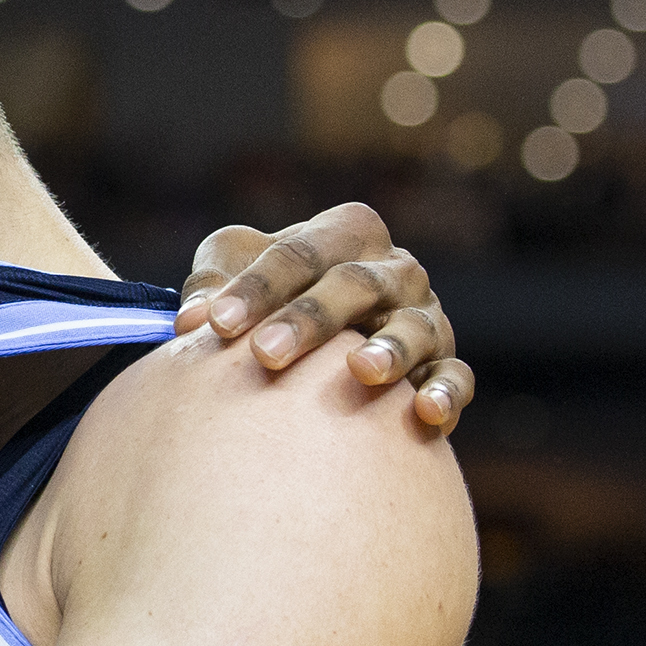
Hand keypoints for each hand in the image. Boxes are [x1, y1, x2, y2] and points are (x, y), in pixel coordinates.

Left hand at [175, 203, 474, 434]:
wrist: (316, 333)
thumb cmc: (267, 294)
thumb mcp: (233, 270)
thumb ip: (211, 285)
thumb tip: (189, 321)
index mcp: (345, 232)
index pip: (298, 253)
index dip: (255, 286)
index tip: (214, 324)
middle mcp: (393, 268)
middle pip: (353, 285)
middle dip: (309, 318)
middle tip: (266, 354)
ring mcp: (425, 314)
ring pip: (413, 327)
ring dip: (389, 348)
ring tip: (360, 371)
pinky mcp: (444, 361)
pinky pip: (456, 375)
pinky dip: (446, 391)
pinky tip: (425, 413)